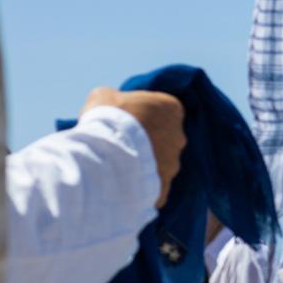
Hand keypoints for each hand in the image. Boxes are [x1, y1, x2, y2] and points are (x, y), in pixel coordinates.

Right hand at [84, 87, 184, 207]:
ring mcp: (174, 164)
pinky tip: (120, 184)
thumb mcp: (103, 96)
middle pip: (162, 138)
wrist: (107, 154)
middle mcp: (179, 137)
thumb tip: (111, 104)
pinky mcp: (165, 186)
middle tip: (118, 144)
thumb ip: (114, 98)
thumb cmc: (107, 118)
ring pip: (158, 164)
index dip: (140, 115)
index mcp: (172, 109)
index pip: (161, 111)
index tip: (123, 120)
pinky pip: (152, 186)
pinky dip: (139, 186)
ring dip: (141, 164)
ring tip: (115, 165)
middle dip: (144, 141)